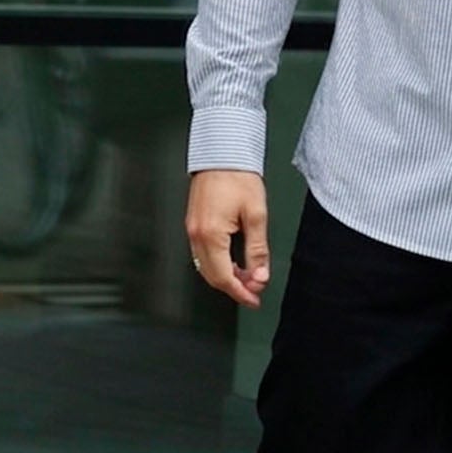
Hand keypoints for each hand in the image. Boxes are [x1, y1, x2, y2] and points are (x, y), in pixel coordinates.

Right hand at [186, 170, 269, 308]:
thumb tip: (260, 276)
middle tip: (254, 292)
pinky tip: (233, 263)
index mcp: (211, 235)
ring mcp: (191, 230)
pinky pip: (202, 254)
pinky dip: (218, 264)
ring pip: (205, 267)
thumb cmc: (238, 177)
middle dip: (234, 288)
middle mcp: (196, 235)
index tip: (255, 300)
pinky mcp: (193, 224)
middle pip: (212, 276)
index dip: (241, 293)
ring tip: (248, 279)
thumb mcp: (256, 215)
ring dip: (226, 277)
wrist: (222, 153)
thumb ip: (258, 250)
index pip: (224, 277)